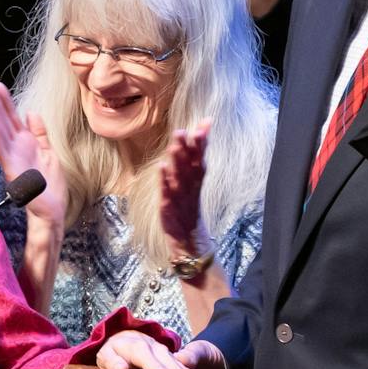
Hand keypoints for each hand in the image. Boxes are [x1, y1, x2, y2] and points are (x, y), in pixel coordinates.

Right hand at [0, 79, 66, 224]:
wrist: (52, 211)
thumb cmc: (50, 186)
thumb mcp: (49, 152)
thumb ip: (39, 133)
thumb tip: (31, 113)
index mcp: (25, 143)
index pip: (12, 117)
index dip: (5, 100)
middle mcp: (16, 148)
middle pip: (3, 119)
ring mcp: (13, 158)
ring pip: (0, 131)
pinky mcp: (13, 169)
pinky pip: (3, 150)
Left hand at [94, 332, 224, 368]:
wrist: (122, 338)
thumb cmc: (112, 353)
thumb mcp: (105, 356)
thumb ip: (111, 362)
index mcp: (139, 349)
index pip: (153, 365)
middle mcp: (156, 349)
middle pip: (173, 366)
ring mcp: (166, 354)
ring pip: (184, 367)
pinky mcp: (172, 359)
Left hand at [159, 120, 211, 260]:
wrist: (190, 246)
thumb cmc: (188, 214)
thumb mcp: (192, 190)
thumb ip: (192, 167)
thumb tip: (193, 144)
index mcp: (197, 183)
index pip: (201, 158)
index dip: (203, 141)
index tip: (206, 122)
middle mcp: (191, 189)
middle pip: (192, 165)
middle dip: (190, 146)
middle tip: (186, 129)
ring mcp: (181, 199)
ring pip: (181, 176)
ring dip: (178, 158)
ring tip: (175, 140)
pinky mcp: (170, 210)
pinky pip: (168, 194)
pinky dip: (165, 180)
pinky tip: (162, 167)